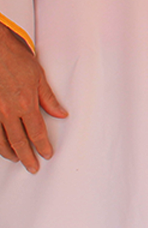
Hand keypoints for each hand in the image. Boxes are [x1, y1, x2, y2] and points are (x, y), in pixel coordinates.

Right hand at [0, 25, 66, 172]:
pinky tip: (0, 146)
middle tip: (33, 168)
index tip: (47, 155)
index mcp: (25, 103)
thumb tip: (62, 114)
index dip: (42, 146)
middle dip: (27, 157)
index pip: (37, 132)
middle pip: (18, 141)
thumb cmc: (15, 59)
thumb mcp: (38, 76)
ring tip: (17, 159)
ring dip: (9, 152)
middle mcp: (7, 112)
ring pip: (0, 141)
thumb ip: (49, 98)